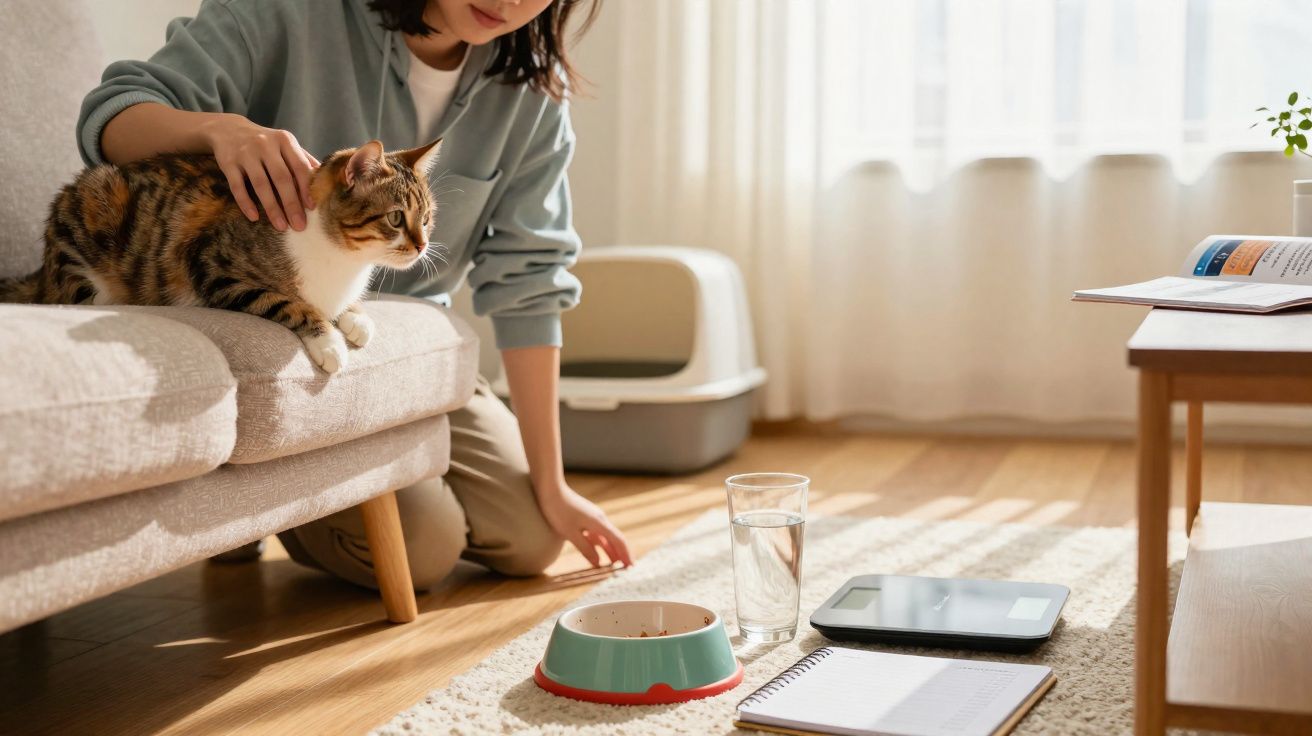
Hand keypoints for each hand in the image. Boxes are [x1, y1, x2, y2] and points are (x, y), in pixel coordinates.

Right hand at [201, 114, 318, 230]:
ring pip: (260, 184)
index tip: (312, 208)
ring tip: (281, 226)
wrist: (228, 129)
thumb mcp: (285, 145)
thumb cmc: (265, 143)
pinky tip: (254, 217)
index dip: (306, 188)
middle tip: (299, 225)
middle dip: (292, 204)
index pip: (299, 166)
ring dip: (272, 208)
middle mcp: (265, 144)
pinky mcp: (228, 162)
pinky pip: (237, 186)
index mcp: (284, 140)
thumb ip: (303, 160)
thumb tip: (326, 180)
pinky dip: (246, 203)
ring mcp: (245, 153)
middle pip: (282, 178)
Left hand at [539, 484, 633, 567]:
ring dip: (611, 550)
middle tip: (626, 568)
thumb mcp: (570, 533)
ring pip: (606, 536)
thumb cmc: (558, 511)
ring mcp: (593, 517)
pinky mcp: (586, 517)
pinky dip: (600, 544)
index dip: (626, 554)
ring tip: (614, 564)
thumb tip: (598, 563)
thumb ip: (585, 549)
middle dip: (621, 554)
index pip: (618, 540)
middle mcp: (600, 519)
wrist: (550, 489)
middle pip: (615, 539)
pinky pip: (597, 533)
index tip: (631, 566)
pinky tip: (598, 552)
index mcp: (599, 523)